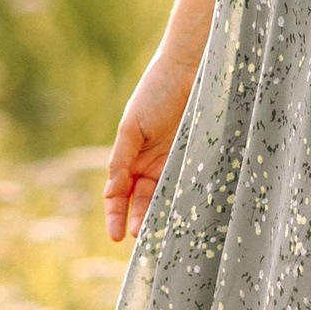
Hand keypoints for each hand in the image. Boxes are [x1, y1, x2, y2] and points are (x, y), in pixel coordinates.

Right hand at [105, 43, 198, 241]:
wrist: (189, 68)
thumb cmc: (155, 92)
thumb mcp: (132, 128)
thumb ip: (121, 160)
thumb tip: (112, 192)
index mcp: (131, 157)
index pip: (119, 195)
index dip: (116, 215)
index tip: (116, 236)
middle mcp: (152, 164)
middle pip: (143, 201)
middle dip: (140, 221)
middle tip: (140, 241)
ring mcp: (175, 163)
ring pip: (166, 198)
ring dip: (162, 217)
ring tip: (160, 236)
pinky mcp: (198, 158)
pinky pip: (190, 185)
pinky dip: (186, 201)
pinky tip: (184, 215)